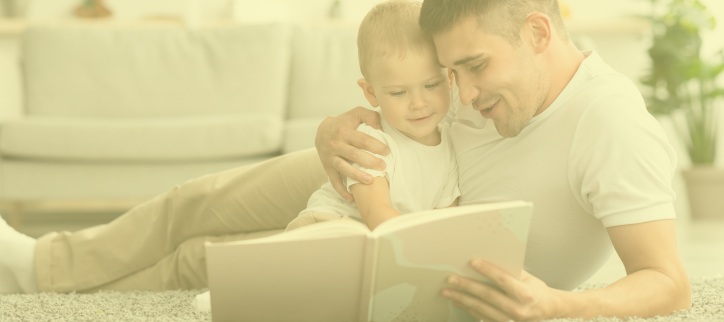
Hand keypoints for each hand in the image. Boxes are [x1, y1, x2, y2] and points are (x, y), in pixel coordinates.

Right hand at [315, 107, 389, 201]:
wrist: (321, 131)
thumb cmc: (344, 123)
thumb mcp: (356, 113)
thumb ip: (370, 117)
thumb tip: (381, 128)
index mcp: (344, 131)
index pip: (362, 139)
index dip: (376, 146)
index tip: (387, 152)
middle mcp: (335, 144)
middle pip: (354, 155)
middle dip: (370, 162)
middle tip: (383, 167)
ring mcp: (330, 157)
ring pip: (344, 168)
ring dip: (357, 176)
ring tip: (371, 181)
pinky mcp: (327, 168)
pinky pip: (334, 181)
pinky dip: (342, 191)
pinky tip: (352, 198)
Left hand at [441, 259, 565, 321]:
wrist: (547, 311)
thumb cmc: (535, 290)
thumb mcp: (527, 277)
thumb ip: (509, 270)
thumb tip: (487, 258)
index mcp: (525, 294)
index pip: (503, 280)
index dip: (487, 270)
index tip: (472, 262)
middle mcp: (518, 310)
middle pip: (487, 296)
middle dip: (467, 286)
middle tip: (451, 279)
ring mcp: (509, 321)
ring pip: (481, 309)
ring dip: (462, 299)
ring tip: (448, 291)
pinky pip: (481, 317)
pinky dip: (468, 309)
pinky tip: (457, 301)